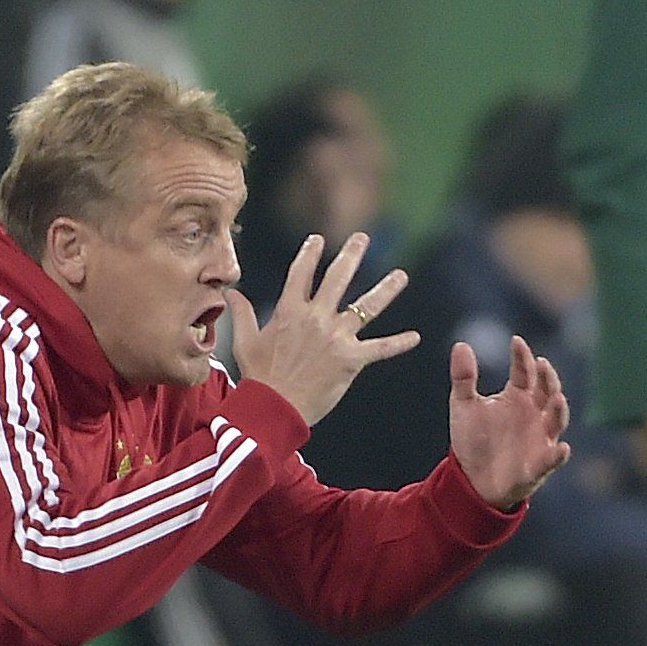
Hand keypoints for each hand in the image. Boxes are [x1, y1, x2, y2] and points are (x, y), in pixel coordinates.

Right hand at [228, 232, 418, 425]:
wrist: (274, 407)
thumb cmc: (258, 377)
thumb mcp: (245, 342)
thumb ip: (242, 315)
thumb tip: (231, 294)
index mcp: (290, 311)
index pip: (302, 273)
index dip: (310, 254)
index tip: (318, 240)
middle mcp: (316, 318)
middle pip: (338, 278)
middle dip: (352, 255)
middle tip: (362, 238)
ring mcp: (336, 337)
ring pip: (366, 306)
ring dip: (386, 289)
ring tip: (401, 276)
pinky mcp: (351, 359)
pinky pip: (380, 349)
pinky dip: (398, 344)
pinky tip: (415, 337)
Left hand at [449, 336, 572, 507]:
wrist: (472, 479)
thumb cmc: (473, 439)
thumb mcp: (464, 406)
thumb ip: (464, 377)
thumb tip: (461, 345)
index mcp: (518, 395)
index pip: (525, 371)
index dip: (522, 356)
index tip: (516, 342)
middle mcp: (534, 413)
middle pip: (548, 390)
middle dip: (547, 377)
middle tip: (541, 364)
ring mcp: (540, 437)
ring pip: (557, 420)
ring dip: (559, 409)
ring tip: (556, 398)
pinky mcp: (540, 464)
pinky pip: (552, 459)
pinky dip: (558, 455)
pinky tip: (562, 449)